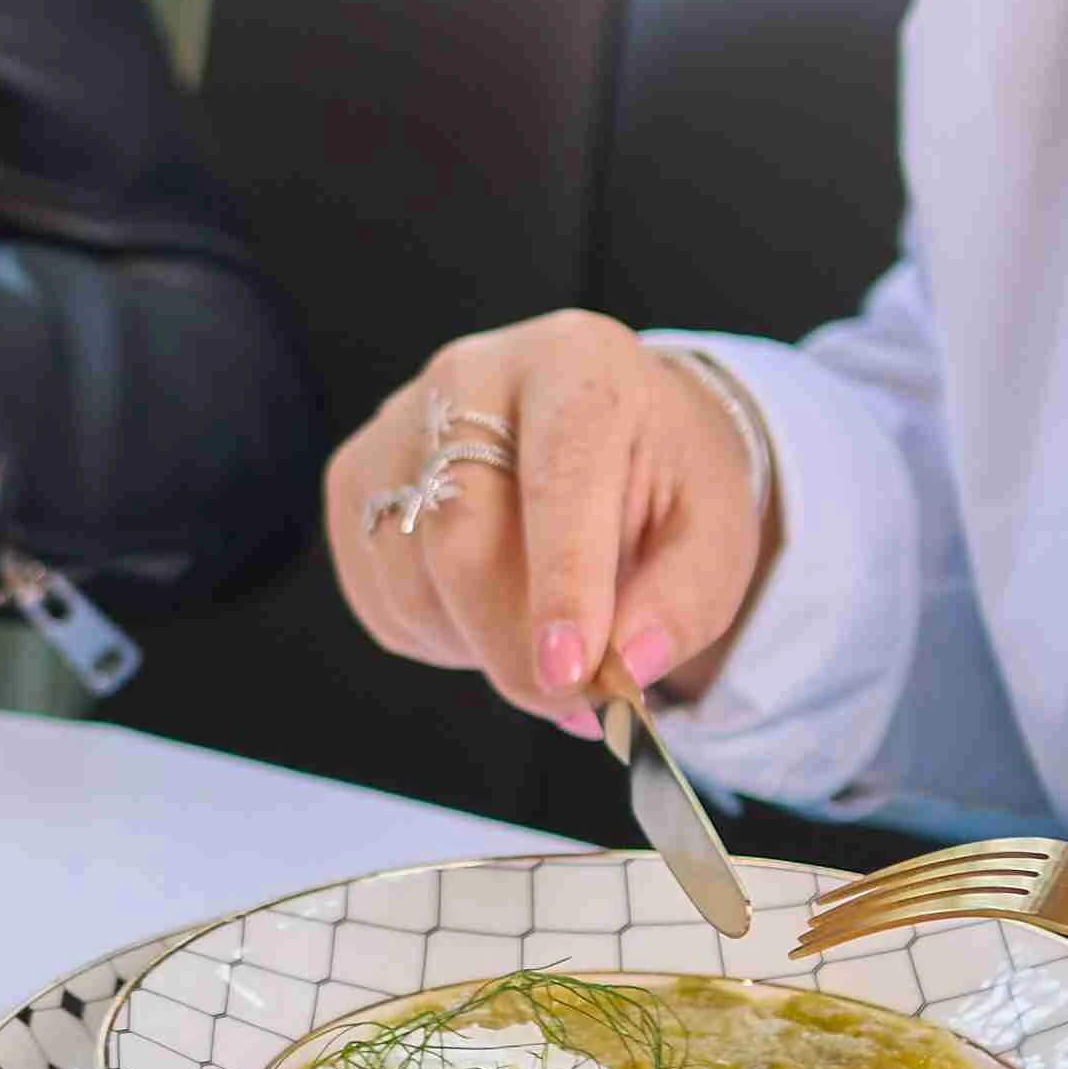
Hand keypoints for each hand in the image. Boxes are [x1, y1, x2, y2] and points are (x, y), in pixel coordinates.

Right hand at [325, 312, 771, 735]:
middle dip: (514, 643)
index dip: (561, 583)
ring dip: (481, 645)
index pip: (558, 477)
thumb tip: (626, 669)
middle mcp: (471, 374)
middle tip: (569, 704)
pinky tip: (490, 607)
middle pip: (463, 535)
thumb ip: (683, 602)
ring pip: (414, 579)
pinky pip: (382, 597)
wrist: (605, 435)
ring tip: (542, 629)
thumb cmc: (660, 480)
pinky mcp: (354, 478)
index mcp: (576, 364)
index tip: (570, 672)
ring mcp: (396, 424)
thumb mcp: (713, 532)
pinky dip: (441, 636)